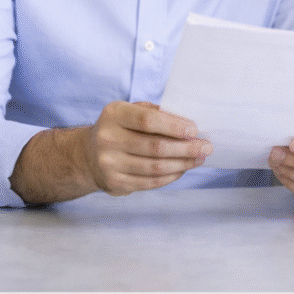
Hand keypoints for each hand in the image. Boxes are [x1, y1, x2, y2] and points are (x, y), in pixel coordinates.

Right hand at [82, 101, 212, 195]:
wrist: (87, 155)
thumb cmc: (120, 128)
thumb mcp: (131, 111)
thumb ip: (155, 113)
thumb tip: (188, 122)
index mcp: (114, 114)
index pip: (147, 121)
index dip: (174, 126)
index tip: (195, 130)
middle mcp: (108, 139)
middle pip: (155, 147)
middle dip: (186, 148)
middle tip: (206, 147)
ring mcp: (109, 163)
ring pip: (155, 167)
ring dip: (183, 164)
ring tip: (199, 158)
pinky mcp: (115, 183)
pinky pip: (150, 182)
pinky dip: (171, 176)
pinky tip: (183, 169)